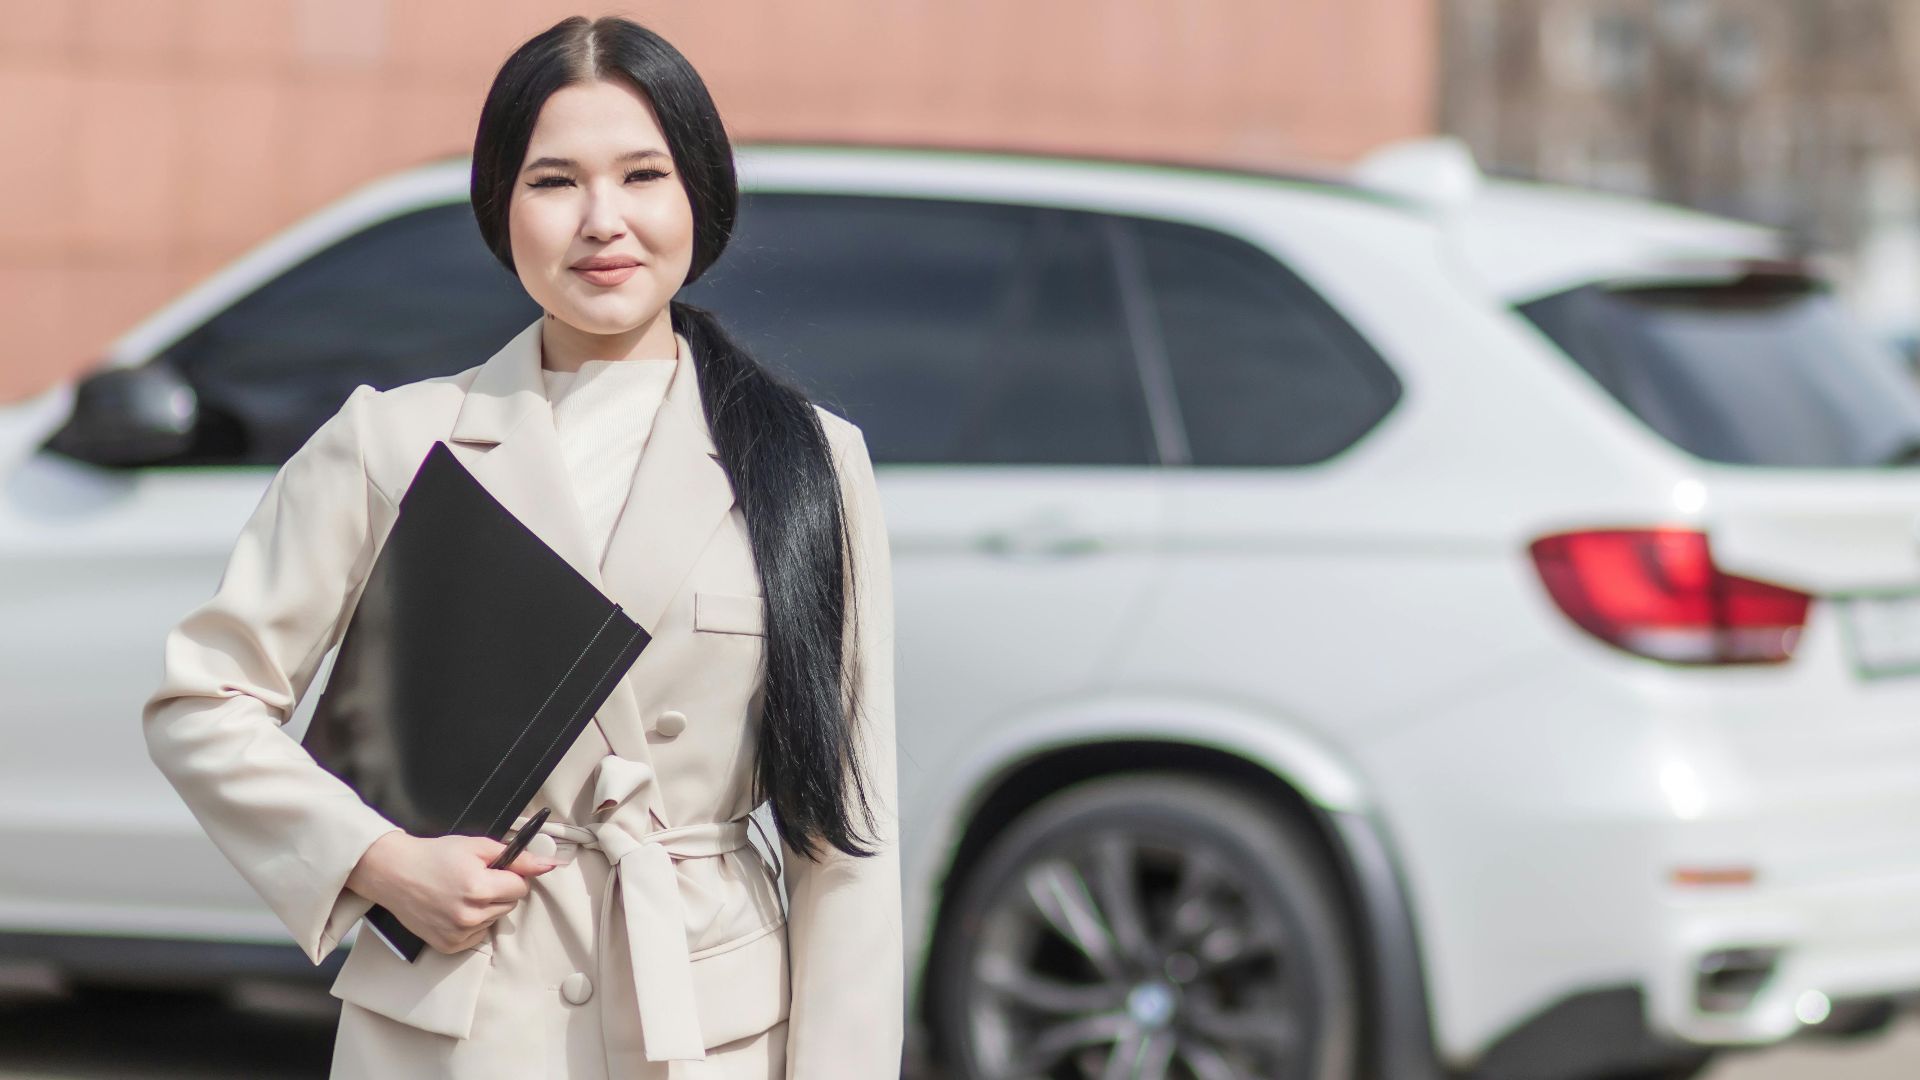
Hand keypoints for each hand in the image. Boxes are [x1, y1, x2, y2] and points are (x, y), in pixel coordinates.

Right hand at [346, 831, 558, 953]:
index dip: (511, 876)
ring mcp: (458, 934)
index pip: (521, 887)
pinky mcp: (449, 946)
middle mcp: (470, 915)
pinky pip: (478, 935)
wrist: (394, 873)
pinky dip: (472, 924)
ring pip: (495, 919)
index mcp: (479, 888)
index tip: (494, 870)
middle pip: (510, 905)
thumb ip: (516, 856)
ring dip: (486, 907)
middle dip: (499, 891)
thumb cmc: (435, 855)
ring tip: (461, 893)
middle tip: (474, 879)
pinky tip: (453, 909)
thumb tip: (549, 865)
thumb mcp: (477, 846)